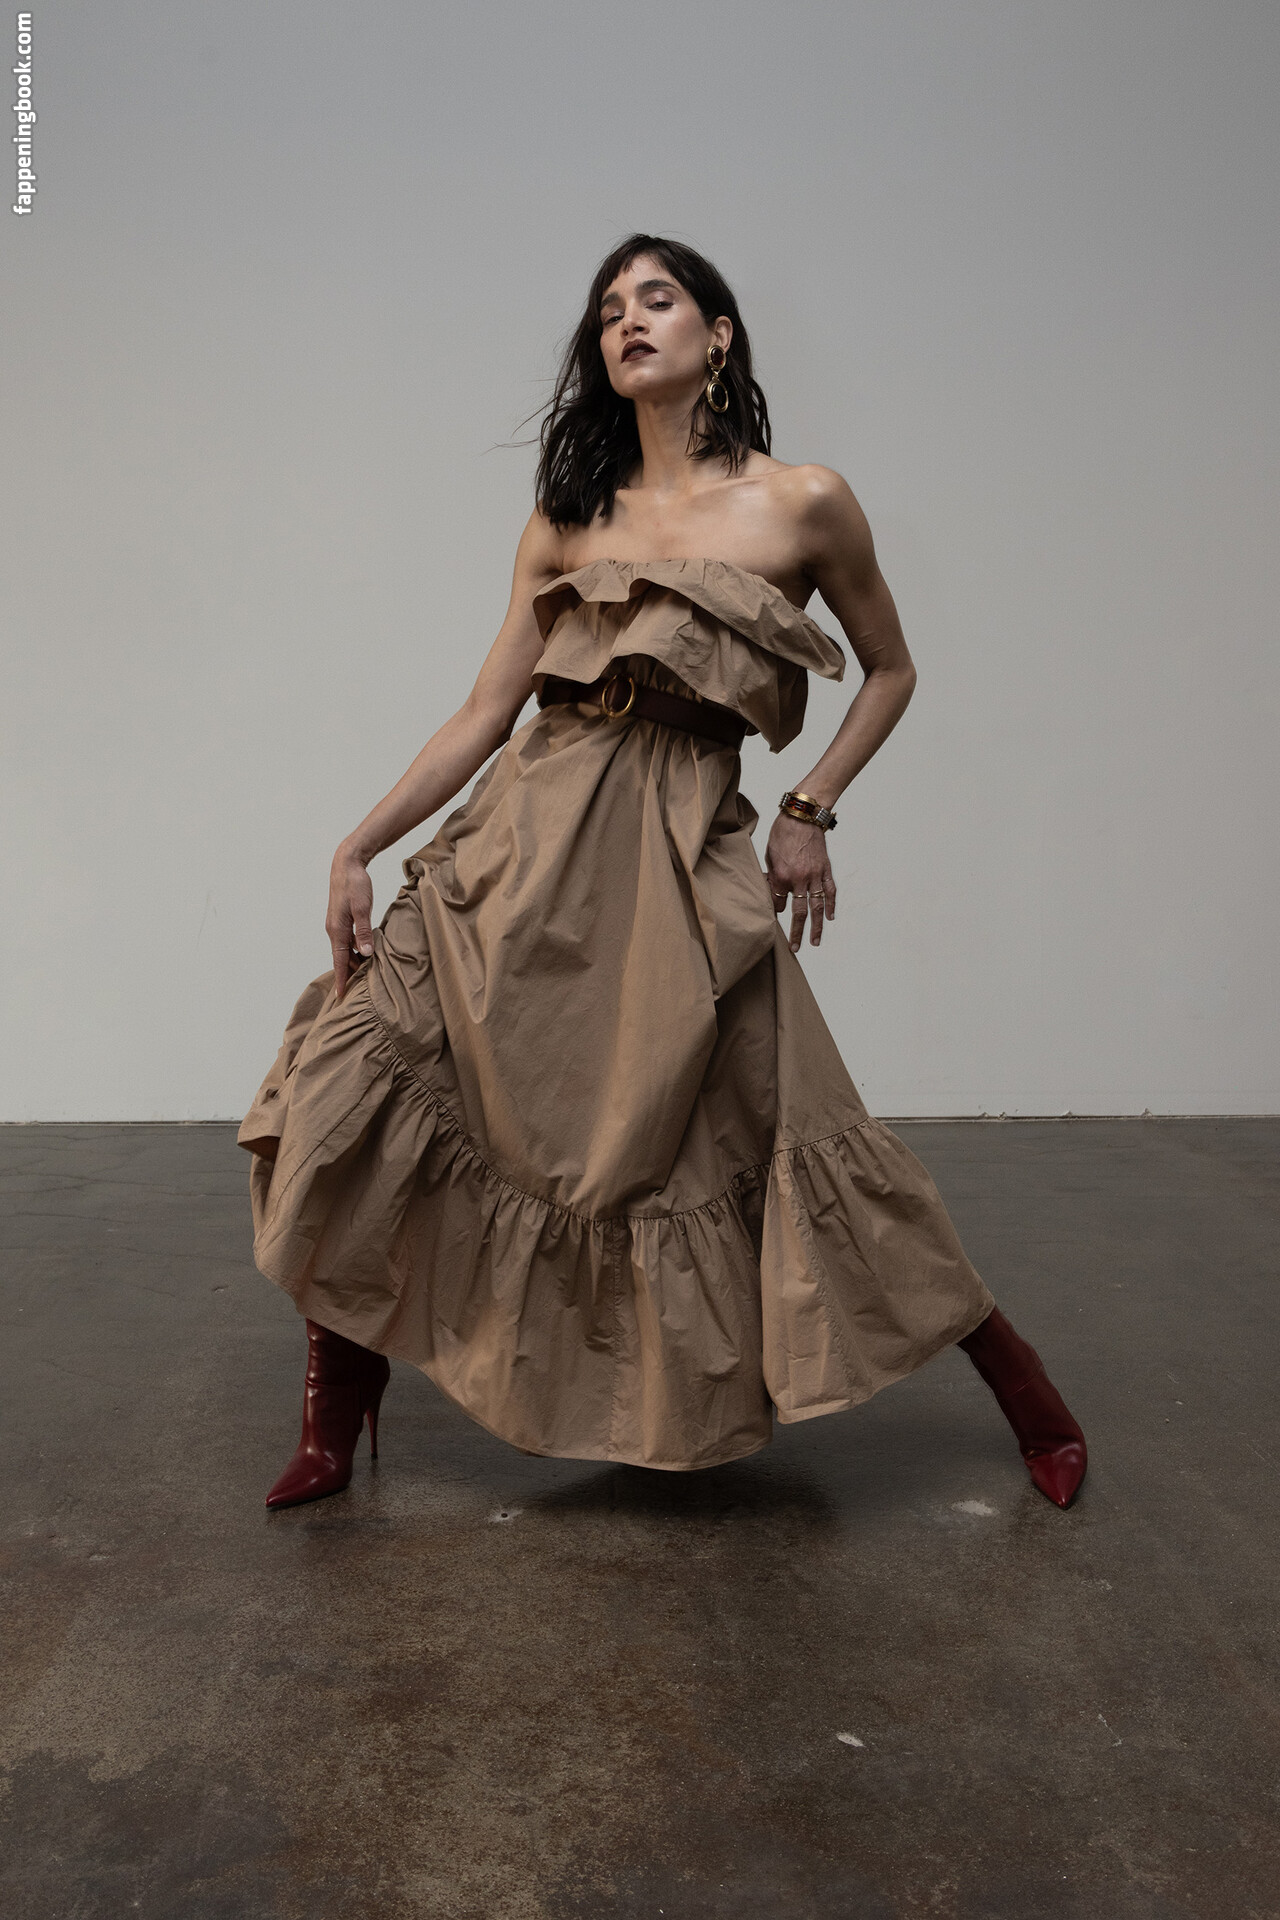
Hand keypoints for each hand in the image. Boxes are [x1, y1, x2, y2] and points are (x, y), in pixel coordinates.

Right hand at [327, 842, 375, 998]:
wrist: (346, 864)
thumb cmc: (355, 884)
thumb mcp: (362, 907)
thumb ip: (364, 931)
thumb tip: (365, 953)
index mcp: (337, 929)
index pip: (339, 961)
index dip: (342, 979)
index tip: (341, 997)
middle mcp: (334, 930)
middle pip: (342, 958)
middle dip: (349, 974)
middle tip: (360, 992)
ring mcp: (337, 925)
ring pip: (345, 950)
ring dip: (353, 963)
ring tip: (365, 977)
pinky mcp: (343, 919)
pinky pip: (347, 941)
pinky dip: (355, 951)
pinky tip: (365, 955)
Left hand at [765, 813, 836, 951]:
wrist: (802, 816)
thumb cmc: (782, 832)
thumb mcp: (768, 855)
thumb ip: (772, 877)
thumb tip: (772, 892)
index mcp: (782, 877)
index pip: (778, 904)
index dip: (775, 911)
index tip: (774, 916)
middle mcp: (800, 880)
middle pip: (798, 913)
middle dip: (796, 933)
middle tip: (795, 948)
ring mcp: (815, 876)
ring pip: (816, 907)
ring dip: (816, 927)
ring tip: (815, 942)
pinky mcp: (826, 869)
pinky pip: (830, 891)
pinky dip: (831, 905)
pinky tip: (830, 917)